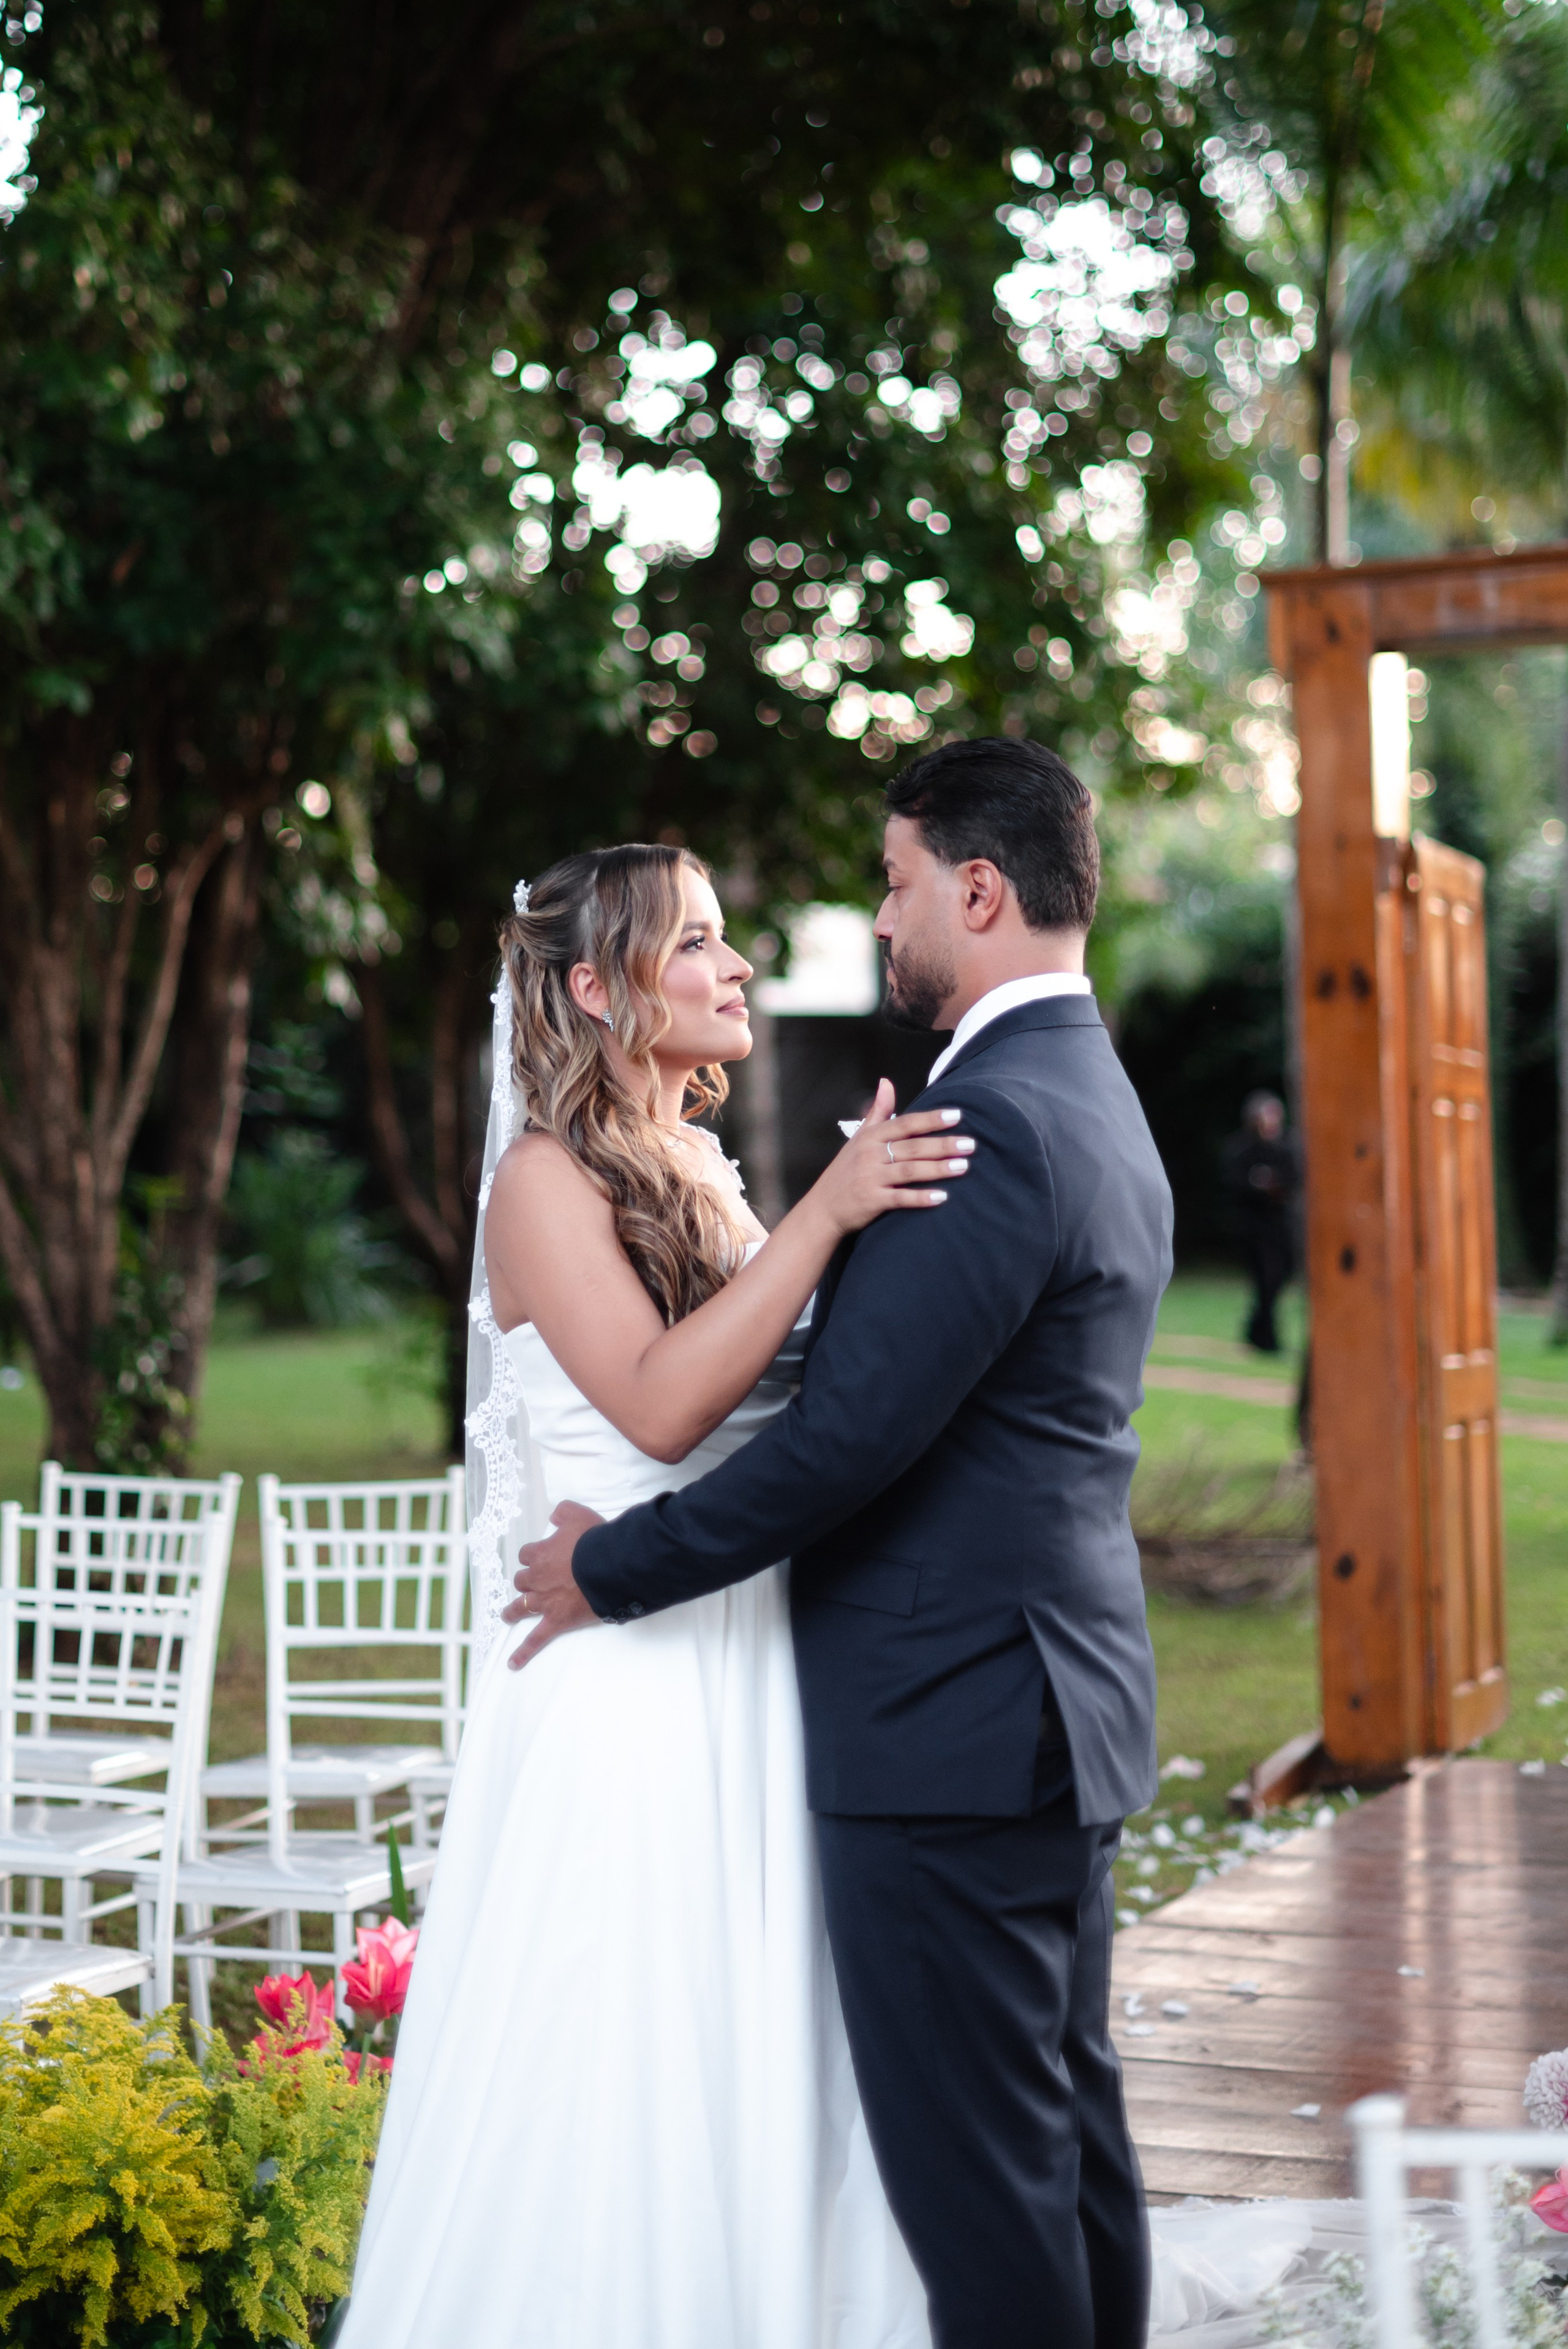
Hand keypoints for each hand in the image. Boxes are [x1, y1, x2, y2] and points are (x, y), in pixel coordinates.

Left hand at [504, 1501, 605, 1667]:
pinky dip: (523, 1652)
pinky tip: (513, 1663)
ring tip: (506, 1616)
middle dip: (525, 1581)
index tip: (539, 1556)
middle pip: (522, 1580)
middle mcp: (537, 1578)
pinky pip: (536, 1639)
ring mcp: (544, 1602)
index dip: (533, 1555)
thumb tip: (554, 1516)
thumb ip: (562, 1512)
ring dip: (512, 1611)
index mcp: (540, 1554)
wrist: (608, 1566)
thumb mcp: (577, 1514)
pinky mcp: (556, 1621)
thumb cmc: (594, 1540)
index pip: (527, 1554)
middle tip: (531, 1583)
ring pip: (521, 1606)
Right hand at [810, 1079, 972, 1239]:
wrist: (823, 1208)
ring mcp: (871, 1178)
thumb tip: (886, 1082)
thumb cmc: (845, 1170)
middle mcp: (870, 1155)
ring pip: (910, 1170)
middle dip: (943, 1145)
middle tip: (970, 1144)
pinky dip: (921, 1198)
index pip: (905, 1124)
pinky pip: (900, 1198)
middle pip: (912, 1147)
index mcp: (871, 1137)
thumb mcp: (858, 1137)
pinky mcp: (872, 1201)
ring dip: (938, 1169)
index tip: (956, 1115)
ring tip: (963, 1167)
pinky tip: (942, 1197)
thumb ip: (877, 1111)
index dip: (931, 1119)